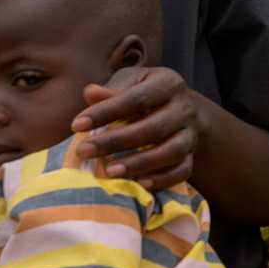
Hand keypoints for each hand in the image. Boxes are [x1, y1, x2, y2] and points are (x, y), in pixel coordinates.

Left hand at [73, 67, 199, 188]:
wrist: (176, 107)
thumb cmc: (144, 94)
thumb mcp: (130, 83)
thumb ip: (112, 90)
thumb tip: (90, 93)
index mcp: (168, 84)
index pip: (137, 98)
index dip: (106, 111)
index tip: (76, 125)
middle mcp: (184, 108)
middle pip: (154, 128)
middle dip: (116, 141)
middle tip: (83, 150)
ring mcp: (190, 134)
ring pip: (172, 151)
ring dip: (140, 162)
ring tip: (109, 171)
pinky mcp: (191, 155)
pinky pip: (183, 171)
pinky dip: (163, 179)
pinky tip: (139, 184)